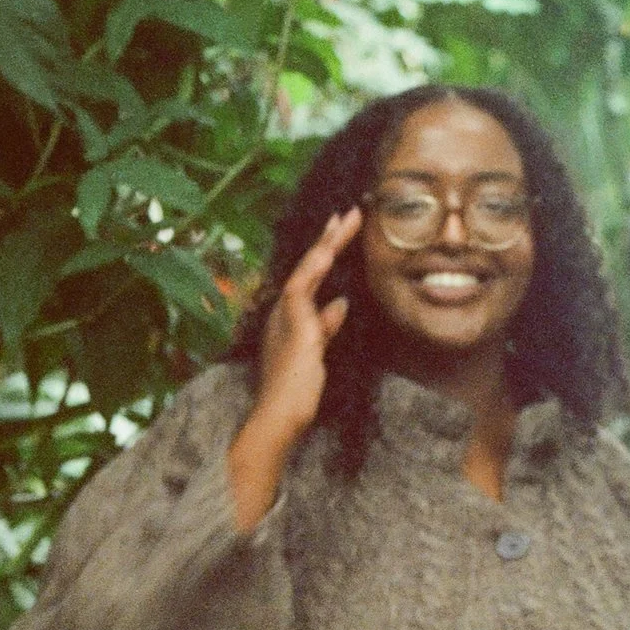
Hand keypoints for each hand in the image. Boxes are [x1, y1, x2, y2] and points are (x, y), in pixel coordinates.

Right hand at [229, 208, 358, 528]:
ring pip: (307, 270)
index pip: (314, 277)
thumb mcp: (318, 351)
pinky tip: (329, 251)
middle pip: (310, 266)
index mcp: (291, 316)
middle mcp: (284, 310)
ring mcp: (286, 316)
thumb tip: (339, 303)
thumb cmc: (297, 391)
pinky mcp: (293, 326)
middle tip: (349, 213)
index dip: (328, 253)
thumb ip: (326, 325)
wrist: (279, 416)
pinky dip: (315, 269)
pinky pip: (303, 289)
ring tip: (346, 220)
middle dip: (330, 238)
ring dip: (327, 244)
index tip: (342, 230)